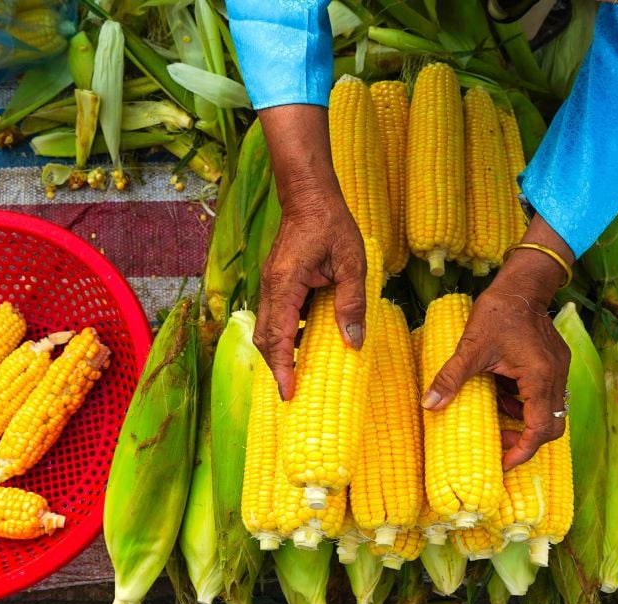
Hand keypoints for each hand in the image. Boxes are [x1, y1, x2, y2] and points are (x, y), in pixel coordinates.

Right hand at [255, 193, 365, 399]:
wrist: (309, 196)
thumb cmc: (331, 224)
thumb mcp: (352, 263)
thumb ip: (351, 302)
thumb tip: (352, 342)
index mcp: (286, 285)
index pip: (278, 336)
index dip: (282, 367)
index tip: (288, 393)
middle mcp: (271, 288)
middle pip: (265, 338)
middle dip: (277, 366)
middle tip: (294, 392)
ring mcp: (271, 285)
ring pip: (268, 328)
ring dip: (281, 352)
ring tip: (301, 374)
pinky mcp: (277, 282)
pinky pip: (276, 316)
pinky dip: (286, 335)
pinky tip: (307, 343)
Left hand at [421, 217, 573, 470]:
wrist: (522, 284)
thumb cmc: (498, 312)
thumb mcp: (471, 348)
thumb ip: (451, 379)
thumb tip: (429, 405)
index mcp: (539, 378)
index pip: (539, 430)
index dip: (522, 451)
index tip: (504, 463)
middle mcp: (555, 377)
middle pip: (551, 425)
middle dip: (525, 439)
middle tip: (499, 444)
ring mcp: (558, 369)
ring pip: (547, 409)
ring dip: (522, 417)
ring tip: (494, 411)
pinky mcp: (555, 361)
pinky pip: (544, 392)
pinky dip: (524, 399)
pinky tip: (501, 390)